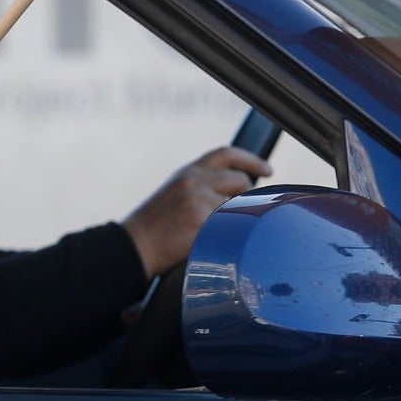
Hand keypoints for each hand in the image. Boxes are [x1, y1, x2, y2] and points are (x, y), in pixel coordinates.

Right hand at [122, 146, 270, 277]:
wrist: (133, 246)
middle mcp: (194, 181)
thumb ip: (201, 186)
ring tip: (216, 232)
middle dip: (247, 196)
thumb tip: (235, 192)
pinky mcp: (202, 221)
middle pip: (239, 179)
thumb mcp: (175, 194)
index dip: (251, 160)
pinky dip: (227, 234)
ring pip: (236, 205)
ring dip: (233, 219)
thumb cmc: (154, 227)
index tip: (267, 170)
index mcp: (187, 172)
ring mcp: (198, 200)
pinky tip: (214, 242)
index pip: (226, 154)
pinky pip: (229, 225)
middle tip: (242, 212)